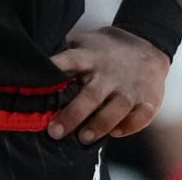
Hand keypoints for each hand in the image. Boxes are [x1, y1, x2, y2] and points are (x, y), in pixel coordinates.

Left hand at [47, 26, 168, 143]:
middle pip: (91, 95)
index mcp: (91, 57)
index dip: (55, 67)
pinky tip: (115, 133)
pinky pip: (140, 117)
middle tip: (54, 132)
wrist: (148, 46)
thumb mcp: (85, 43)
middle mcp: (109, 74)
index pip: (70, 60)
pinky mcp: (147, 100)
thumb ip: (65, 52)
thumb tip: (33, 60)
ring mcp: (129, 88)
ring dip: (100, 124)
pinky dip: (128, 127)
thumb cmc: (106, 50)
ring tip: (84, 138)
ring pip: (116, 108)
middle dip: (73, 114)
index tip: (38, 78)